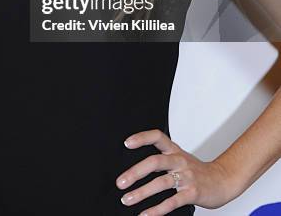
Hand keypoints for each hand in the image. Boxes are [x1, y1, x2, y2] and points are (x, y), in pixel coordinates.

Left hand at [115, 129, 237, 214]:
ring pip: (161, 182)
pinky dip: (157, 210)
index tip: (127, 143)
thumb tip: (136, 169)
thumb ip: (163, 160)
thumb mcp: (180, 159)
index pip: (158, 137)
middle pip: (155, 161)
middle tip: (120, 182)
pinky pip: (172, 201)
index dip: (142, 138)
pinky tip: (146, 214)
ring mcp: (186, 177)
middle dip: (135, 172)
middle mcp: (179, 161)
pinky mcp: (192, 193)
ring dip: (141, 192)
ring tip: (127, 200)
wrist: (224, 180)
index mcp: (175, 150)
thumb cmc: (198, 171)